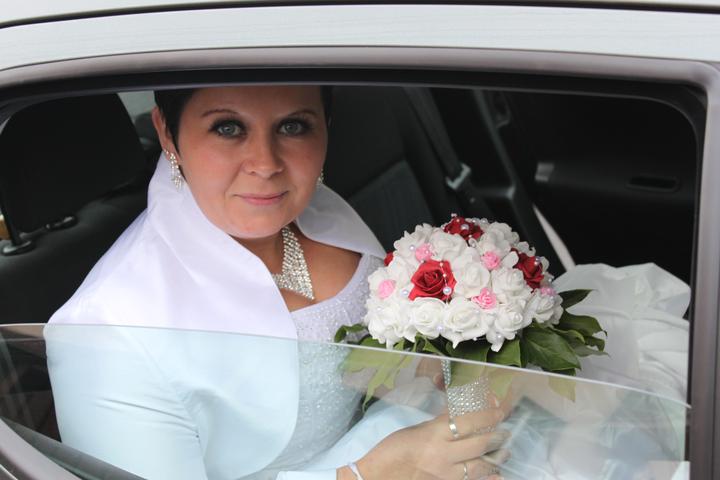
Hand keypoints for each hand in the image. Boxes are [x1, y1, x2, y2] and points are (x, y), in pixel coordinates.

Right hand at [342, 407, 509, 479]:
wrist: (378, 477)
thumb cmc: (392, 450)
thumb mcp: (416, 430)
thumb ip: (439, 425)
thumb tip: (459, 417)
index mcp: (433, 434)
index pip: (467, 421)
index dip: (487, 414)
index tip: (498, 411)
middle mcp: (442, 454)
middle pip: (479, 443)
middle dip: (496, 436)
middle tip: (504, 432)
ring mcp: (444, 474)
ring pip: (479, 466)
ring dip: (495, 458)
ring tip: (503, 452)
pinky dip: (486, 479)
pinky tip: (497, 476)